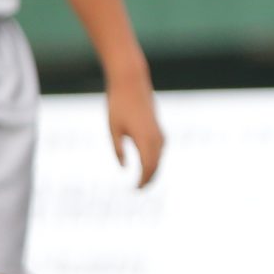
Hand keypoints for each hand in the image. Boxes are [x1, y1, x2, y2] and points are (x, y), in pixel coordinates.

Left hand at [106, 73, 163, 187]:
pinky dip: (154, 159)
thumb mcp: (113, 130)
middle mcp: (156, 137)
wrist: (131, 83)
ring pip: (159, 157)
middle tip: (139, 190)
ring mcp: (159, 132)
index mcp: (144, 139)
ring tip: (143, 180)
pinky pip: (159, 149)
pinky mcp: (158, 128)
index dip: (143, 180)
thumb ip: (119, 150)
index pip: (148, 167)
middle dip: (149, 179)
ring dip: (153, 170)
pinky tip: (147, 163)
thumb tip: (124, 167)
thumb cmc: (118, 105)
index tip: (135, 190)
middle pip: (156, 165)